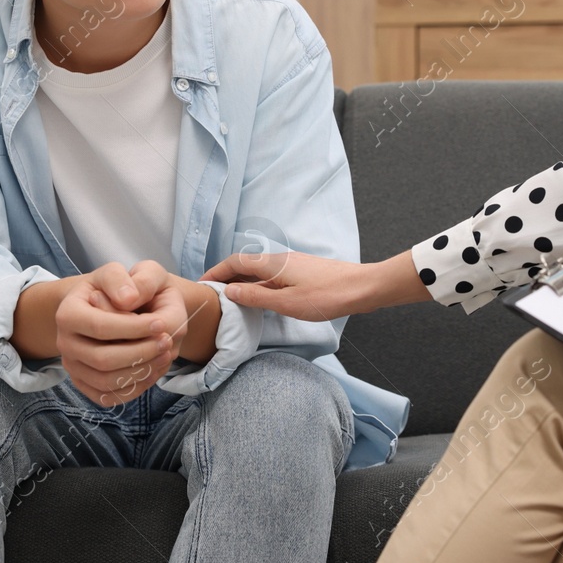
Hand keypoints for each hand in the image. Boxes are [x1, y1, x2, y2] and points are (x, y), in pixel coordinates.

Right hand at [53, 261, 176, 407]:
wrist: (104, 304)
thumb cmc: (114, 288)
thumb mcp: (119, 271)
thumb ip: (125, 279)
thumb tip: (129, 299)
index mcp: (68, 314)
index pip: (101, 327)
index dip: (134, 328)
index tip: (161, 323)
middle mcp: (64, 343)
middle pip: (102, 359)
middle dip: (141, 352)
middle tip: (168, 341)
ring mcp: (73, 366)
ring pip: (106, 382)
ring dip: (141, 372)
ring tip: (166, 354)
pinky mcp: (85, 383)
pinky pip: (108, 397)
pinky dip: (134, 388)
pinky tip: (155, 369)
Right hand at [201, 250, 427, 320]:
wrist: (362, 288)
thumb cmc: (326, 296)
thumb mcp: (286, 302)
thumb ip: (255, 297)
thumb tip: (228, 290)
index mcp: (272, 263)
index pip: (235, 262)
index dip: (215, 272)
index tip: (200, 285)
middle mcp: (279, 259)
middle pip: (245, 264)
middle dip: (225, 277)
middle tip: (210, 295)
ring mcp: (291, 265)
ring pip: (258, 270)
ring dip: (241, 282)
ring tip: (229, 300)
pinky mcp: (301, 273)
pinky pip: (271, 276)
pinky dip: (257, 285)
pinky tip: (258, 300)